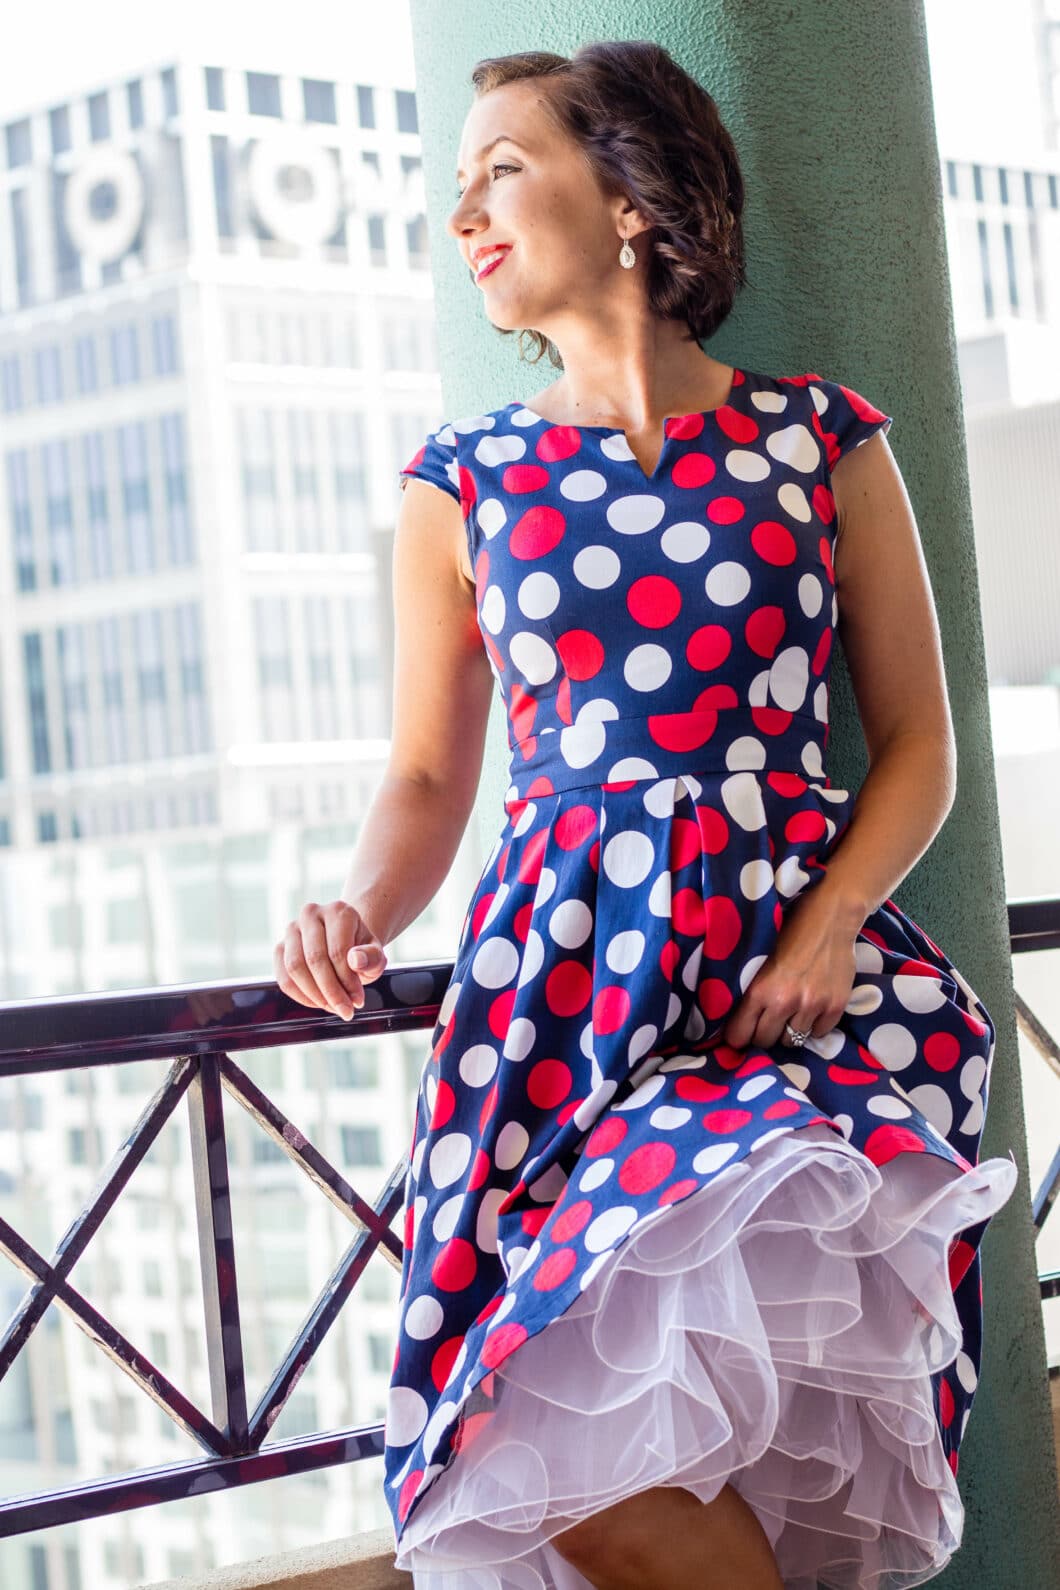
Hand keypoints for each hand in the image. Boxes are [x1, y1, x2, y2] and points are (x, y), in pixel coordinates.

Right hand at [274, 901, 386, 1021]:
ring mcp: (291, 929)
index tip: (358, 1000)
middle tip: (345, 1010)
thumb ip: (372, 957)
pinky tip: (318, 1003)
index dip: (347, 980)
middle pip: (315, 959)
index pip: (338, 950)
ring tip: (333, 1007)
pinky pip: (283, 977)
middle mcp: (311, 914)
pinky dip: (300, 996)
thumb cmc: (360, 949)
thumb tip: (356, 961)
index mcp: (338, 911)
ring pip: (295, 968)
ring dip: (315, 995)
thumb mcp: (375, 954)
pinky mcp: (279, 947)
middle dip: (331, 991)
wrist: (345, 943)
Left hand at [720, 889, 856, 1050]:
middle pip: (766, 1041)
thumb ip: (749, 988)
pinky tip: (810, 1008)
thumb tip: (734, 1017)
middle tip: (765, 1022)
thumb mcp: (758, 957)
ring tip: (789, 1013)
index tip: (739, 1034)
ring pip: (792, 1041)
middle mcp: (785, 1001)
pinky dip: (813, 1026)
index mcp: (760, 989)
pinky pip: (818, 1033)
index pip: (740, 1034)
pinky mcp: (835, 1006)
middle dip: (762, 1035)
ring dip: (788, 1031)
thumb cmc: (788, 931)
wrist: (830, 916)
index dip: (738, 1036)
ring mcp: (812, 1005)